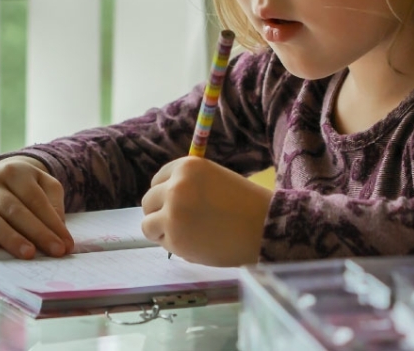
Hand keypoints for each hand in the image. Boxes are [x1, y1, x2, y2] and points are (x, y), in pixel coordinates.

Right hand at [0, 156, 73, 258]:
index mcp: (14, 171)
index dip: (52, 222)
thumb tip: (58, 232)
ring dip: (10, 238)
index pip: (35, 199)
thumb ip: (54, 204)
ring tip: (29, 253)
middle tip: (54, 251)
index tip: (66, 244)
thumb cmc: (27, 187)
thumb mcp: (45, 185)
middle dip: (36, 232)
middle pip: (14, 209)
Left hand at [140, 157, 271, 266]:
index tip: (177, 204)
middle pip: (148, 201)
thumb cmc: (245, 204)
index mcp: (186, 166)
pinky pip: (162, 243)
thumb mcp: (213, 179)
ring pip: (147, 224)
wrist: (265, 227)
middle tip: (180, 223)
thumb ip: (187, 185)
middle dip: (160, 213)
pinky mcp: (175, 239)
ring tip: (186, 234)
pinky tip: (195, 244)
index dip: (165, 194)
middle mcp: (175, 186)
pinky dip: (174, 246)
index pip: (158, 180)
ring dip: (162, 231)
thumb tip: (161, 199)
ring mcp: (172, 213)